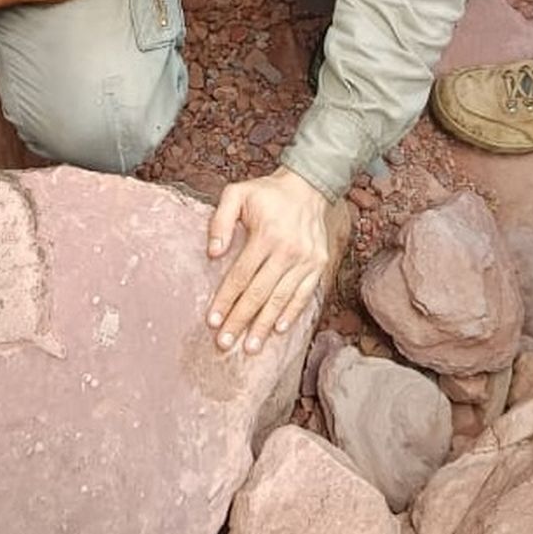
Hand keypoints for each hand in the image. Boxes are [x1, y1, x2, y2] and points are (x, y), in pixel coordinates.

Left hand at [206, 166, 341, 353]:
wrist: (308, 186)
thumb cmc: (267, 192)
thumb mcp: (237, 193)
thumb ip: (221, 220)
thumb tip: (213, 253)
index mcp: (267, 234)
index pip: (241, 275)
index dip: (226, 299)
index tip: (212, 321)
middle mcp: (289, 250)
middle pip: (260, 293)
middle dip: (241, 320)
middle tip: (225, 344)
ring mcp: (307, 260)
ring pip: (281, 299)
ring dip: (265, 325)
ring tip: (250, 347)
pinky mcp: (319, 264)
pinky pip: (304, 294)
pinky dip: (291, 313)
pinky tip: (279, 330)